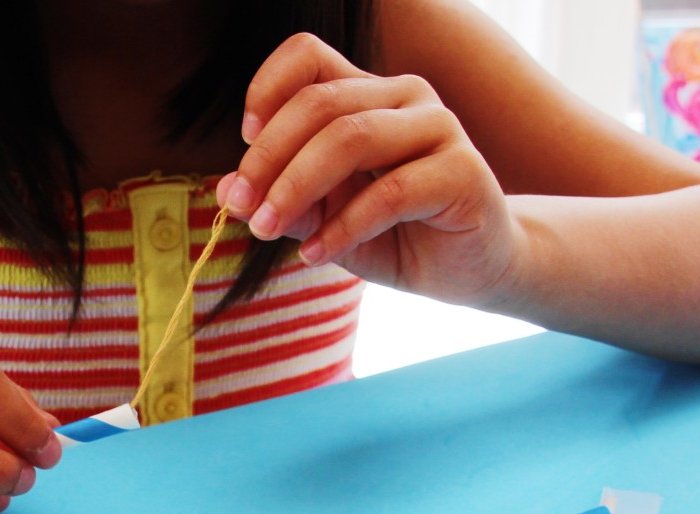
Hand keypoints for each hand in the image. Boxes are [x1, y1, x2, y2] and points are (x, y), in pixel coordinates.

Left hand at [217, 33, 520, 306]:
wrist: (473, 269)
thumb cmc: (400, 237)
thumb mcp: (330, 222)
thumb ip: (288, 203)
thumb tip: (225, 190)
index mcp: (370, 96)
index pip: (309, 59)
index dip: (267, 90)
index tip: (244, 142)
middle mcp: (405, 99)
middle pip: (320, 104)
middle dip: (268, 158)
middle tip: (241, 206)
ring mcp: (439, 129)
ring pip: (351, 137)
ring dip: (297, 187)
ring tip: (268, 229)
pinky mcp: (462, 173)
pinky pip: (389, 193)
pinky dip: (342, 227)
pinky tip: (316, 254)